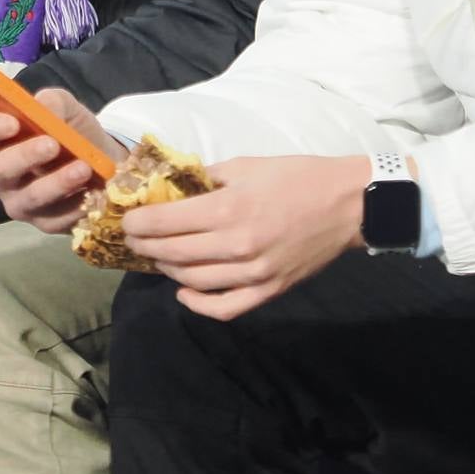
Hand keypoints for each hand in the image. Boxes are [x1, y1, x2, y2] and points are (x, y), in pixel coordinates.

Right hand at [0, 89, 126, 232]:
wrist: (102, 162)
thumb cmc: (71, 131)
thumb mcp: (65, 108)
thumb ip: (53, 102)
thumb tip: (45, 107)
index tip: (12, 122)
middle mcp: (1, 174)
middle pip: (1, 168)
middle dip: (26, 156)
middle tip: (52, 144)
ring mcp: (20, 202)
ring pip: (30, 197)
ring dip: (57, 182)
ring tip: (83, 168)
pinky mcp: (44, 223)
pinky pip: (56, 218)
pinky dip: (76, 204)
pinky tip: (92, 192)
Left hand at [120, 154, 370, 320]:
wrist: (348, 204)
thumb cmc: (297, 177)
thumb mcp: (247, 165)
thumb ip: (206, 178)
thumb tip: (170, 186)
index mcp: (229, 209)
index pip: (165, 223)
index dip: (137, 224)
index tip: (126, 220)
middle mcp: (237, 245)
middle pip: (172, 254)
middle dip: (144, 246)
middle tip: (134, 239)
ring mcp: (253, 273)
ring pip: (192, 281)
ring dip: (167, 269)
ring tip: (159, 256)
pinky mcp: (269, 290)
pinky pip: (225, 308)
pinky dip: (198, 303)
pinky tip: (184, 291)